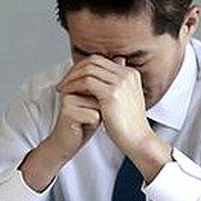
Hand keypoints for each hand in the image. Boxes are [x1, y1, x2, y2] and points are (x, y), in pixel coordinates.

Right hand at [19, 93, 100, 191]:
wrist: (64, 145)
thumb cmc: (80, 127)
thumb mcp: (93, 108)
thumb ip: (100, 96)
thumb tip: (112, 90)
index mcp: (75, 87)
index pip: (100, 90)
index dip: (101, 105)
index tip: (88, 113)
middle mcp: (70, 91)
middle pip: (100, 97)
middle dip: (99, 111)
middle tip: (85, 119)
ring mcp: (68, 101)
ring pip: (99, 106)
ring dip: (96, 118)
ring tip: (83, 122)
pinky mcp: (69, 112)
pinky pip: (94, 116)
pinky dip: (92, 125)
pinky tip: (81, 128)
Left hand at [56, 55, 170, 181]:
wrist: (138, 140)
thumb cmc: (130, 125)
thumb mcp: (124, 100)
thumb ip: (115, 87)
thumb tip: (102, 82)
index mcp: (130, 73)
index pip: (100, 60)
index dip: (83, 67)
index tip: (71, 77)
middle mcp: (127, 74)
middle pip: (93, 61)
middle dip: (75, 69)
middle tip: (63, 81)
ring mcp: (121, 83)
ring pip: (88, 70)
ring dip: (71, 77)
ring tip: (62, 88)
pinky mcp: (112, 94)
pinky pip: (86, 82)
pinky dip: (73, 85)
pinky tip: (66, 93)